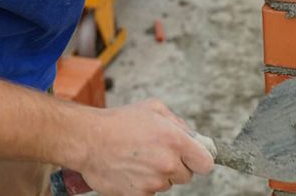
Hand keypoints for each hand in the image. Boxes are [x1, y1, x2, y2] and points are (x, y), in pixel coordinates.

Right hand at [73, 100, 213, 194]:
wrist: (89, 140)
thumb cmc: (120, 121)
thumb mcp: (154, 109)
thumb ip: (179, 124)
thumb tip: (194, 138)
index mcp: (176, 141)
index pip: (206, 164)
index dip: (200, 160)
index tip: (193, 157)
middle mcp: (168, 164)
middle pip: (187, 176)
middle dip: (177, 166)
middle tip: (158, 153)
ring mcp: (153, 182)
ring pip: (167, 184)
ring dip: (159, 175)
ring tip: (139, 159)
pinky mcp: (138, 195)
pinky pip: (150, 193)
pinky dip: (143, 185)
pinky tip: (131, 170)